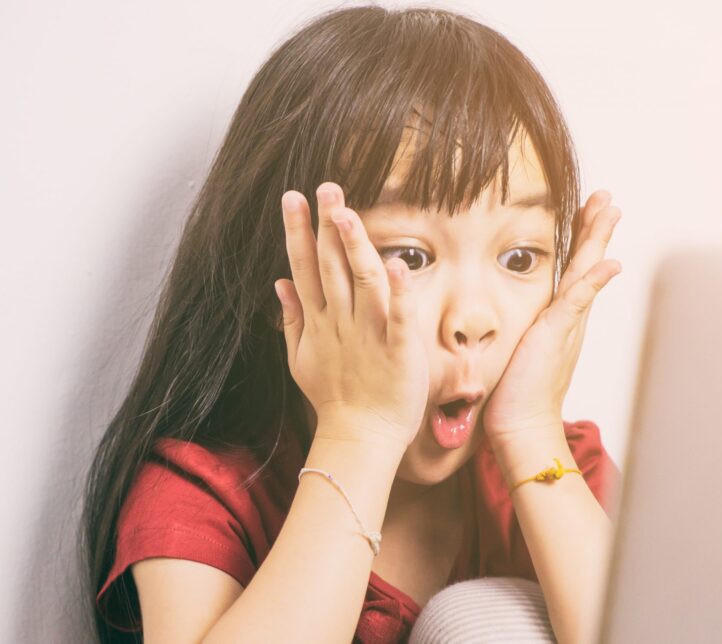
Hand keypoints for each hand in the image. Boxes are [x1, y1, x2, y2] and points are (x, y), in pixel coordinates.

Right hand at [274, 182, 428, 448]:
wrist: (360, 439)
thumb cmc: (336, 400)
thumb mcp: (301, 359)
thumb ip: (292, 318)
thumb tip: (278, 283)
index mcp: (320, 321)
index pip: (305, 268)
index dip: (299, 232)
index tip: (294, 197)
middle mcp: (340, 323)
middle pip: (330, 266)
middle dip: (326, 226)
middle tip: (325, 187)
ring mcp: (367, 336)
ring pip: (360, 283)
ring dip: (354, 247)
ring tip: (347, 214)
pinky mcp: (397, 351)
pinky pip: (398, 319)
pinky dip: (399, 294)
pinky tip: (399, 266)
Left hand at [482, 190, 622, 448]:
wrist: (522, 427)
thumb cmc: (515, 395)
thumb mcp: (519, 350)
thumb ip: (523, 328)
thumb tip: (517, 317)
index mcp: (557, 318)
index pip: (572, 269)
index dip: (581, 239)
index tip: (588, 210)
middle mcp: (568, 318)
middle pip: (587, 263)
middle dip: (597, 228)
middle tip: (608, 198)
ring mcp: (566, 326)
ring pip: (586, 273)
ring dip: (599, 241)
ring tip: (611, 211)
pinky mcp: (556, 335)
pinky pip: (577, 302)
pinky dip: (593, 282)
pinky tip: (610, 262)